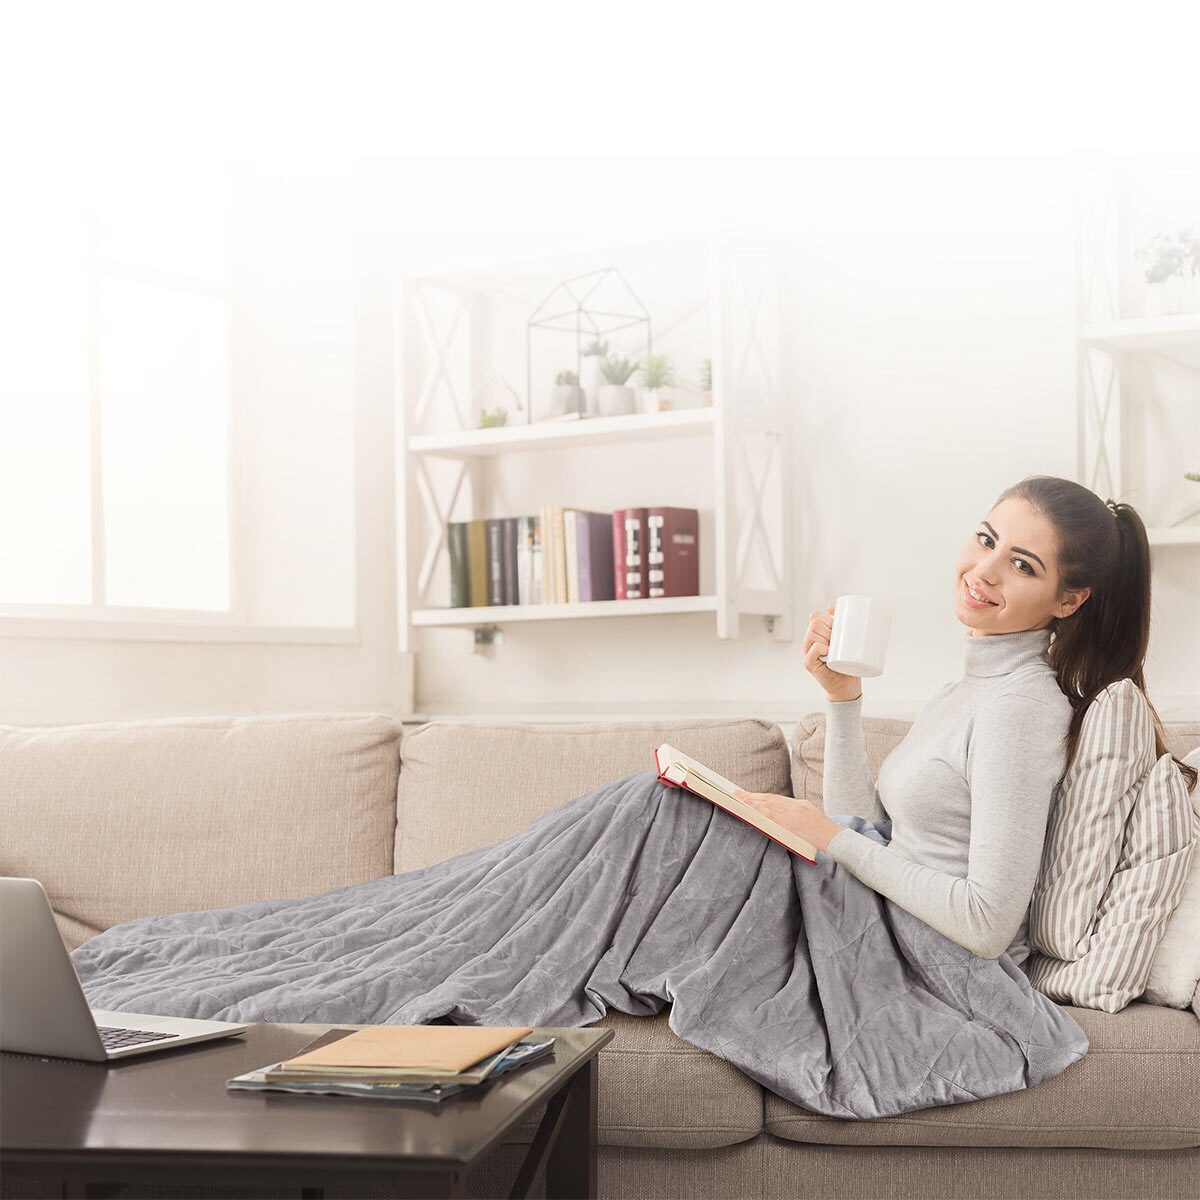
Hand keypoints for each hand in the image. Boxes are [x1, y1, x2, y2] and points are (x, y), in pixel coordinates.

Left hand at [730, 789, 844, 854]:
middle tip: (736, 794)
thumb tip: (779, 816)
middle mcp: (795, 806)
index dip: (760, 796)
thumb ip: (796, 815)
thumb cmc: (824, 833)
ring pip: (768, 805)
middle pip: (769, 799)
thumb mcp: (810, 817)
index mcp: (800, 804)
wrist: (835, 839)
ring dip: (752, 802)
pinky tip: (750, 809)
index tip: (748, 795)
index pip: (775, 798)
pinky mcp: (792, 822)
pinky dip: (760, 810)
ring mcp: (793, 814)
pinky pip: (772, 815)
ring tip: (738, 800)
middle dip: (751, 796)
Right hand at [804, 604, 863, 703]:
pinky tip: (827, 651)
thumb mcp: (846, 641)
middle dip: (829, 626)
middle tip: (839, 638)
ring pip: (812, 634)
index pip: (815, 616)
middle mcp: (809, 642)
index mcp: (816, 634)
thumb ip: (839, 624)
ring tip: (835, 646)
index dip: (827, 617)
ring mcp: (807, 653)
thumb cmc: (847, 664)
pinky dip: (819, 648)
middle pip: (815, 623)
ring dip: (826, 636)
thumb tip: (831, 606)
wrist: (846, 686)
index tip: (838, 625)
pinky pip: (812, 650)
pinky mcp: (808, 664)